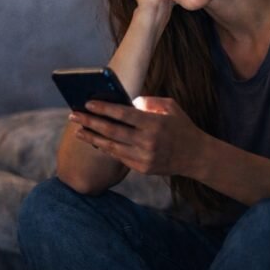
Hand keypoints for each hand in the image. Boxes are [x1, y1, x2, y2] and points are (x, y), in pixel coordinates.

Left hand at [70, 97, 204, 176]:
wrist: (196, 156)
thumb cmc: (181, 126)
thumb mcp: (169, 107)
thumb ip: (147, 101)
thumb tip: (126, 102)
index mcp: (154, 123)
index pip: (123, 114)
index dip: (103, 108)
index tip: (87, 103)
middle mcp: (147, 142)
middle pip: (112, 131)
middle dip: (90, 122)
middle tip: (73, 114)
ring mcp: (144, 157)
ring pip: (111, 146)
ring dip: (92, 137)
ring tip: (78, 130)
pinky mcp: (142, 168)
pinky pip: (118, 156)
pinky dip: (104, 148)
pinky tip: (94, 140)